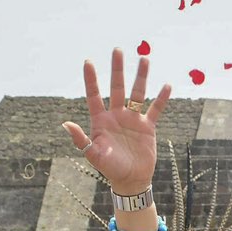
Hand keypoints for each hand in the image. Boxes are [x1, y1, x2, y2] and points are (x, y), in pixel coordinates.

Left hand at [64, 50, 169, 197]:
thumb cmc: (110, 169)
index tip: (88, 62)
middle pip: (117, 87)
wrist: (131, 180)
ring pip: (137, 93)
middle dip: (117, 69)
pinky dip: (161, 99)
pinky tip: (166, 86)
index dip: (91, 79)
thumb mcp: (93, 155)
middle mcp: (117, 115)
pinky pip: (155, 109)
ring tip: (144, 59)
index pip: (94, 95)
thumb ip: (80, 139)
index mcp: (101, 120)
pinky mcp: (148, 127)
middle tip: (118, 50)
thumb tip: (66, 123)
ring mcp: (133, 120)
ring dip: (140, 77)